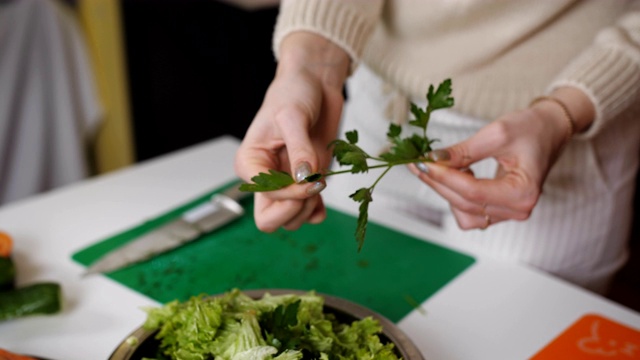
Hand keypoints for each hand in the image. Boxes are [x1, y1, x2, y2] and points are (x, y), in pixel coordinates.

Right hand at [234, 32, 349, 231]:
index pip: (265, 196)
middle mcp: (265, 178)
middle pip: (269, 220)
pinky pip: (308, 213)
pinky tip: (323, 188)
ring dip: (308, 209)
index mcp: (250, 163)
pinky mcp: (306, 183)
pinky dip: (317, 210)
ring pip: (291, 220)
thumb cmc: (294, 93)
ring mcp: (286, 184)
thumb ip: (299, 149)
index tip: (311, 176)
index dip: (290, 193)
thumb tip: (304, 178)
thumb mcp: (293, 116)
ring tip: (321, 180)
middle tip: (314, 187)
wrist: (314, 84)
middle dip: (295, 210)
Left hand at [409, 87, 593, 229]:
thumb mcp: (497, 133)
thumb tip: (432, 159)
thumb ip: (464, 151)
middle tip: (417, 163)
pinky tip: (454, 175)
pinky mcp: (499, 210)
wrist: (549, 131)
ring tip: (436, 166)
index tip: (423, 163)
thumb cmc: (530, 129)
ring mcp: (509, 213)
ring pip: (464, 211)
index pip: (474, 192)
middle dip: (438, 182)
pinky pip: (469, 213)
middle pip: (465, 203)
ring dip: (445, 190)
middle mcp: (518, 209)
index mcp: (524, 192)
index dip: (445, 178)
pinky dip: (455, 196)